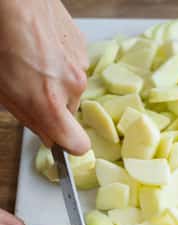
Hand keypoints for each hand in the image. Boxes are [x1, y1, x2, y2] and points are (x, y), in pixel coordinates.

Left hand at [0, 0, 88, 155]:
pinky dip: (58, 57)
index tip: (55, 137)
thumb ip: (27, 116)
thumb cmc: (0, 36)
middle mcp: (71, 87)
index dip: (66, 144)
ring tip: (28, 55)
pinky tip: (38, 42)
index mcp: (49, 103)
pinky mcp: (81, 45)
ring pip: (70, 85)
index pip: (77, 146)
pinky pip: (72, 63)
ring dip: (53, 77)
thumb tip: (44, 131)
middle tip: (26, 83)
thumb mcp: (1, 88)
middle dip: (52, 102)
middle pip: (69, 110)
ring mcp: (79, 65)